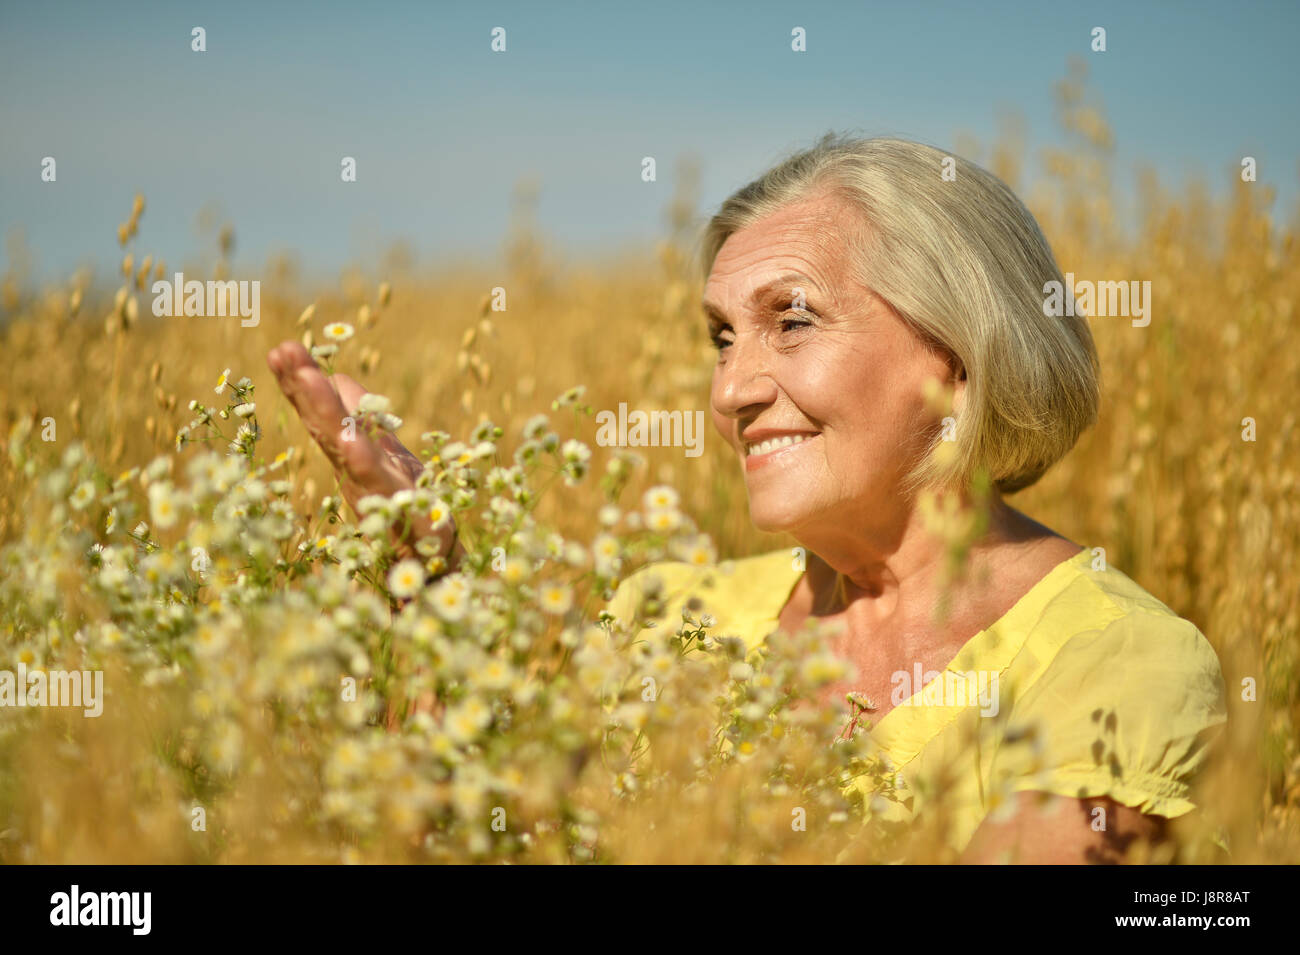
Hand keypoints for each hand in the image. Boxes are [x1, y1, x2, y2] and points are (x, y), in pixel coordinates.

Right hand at [266, 340, 452, 561]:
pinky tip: (348, 442)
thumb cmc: (413, 507)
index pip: (323, 413)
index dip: (303, 384)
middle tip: (281, 351)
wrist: (439, 561)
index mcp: (355, 454)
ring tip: (304, 376)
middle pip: (325, 423)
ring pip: (342, 445)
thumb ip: (364, 418)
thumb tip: (340, 378)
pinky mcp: (399, 508)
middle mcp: (357, 470)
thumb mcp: (390, 452)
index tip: (281, 349)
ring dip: (323, 411)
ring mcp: (374, 488)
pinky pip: (376, 484)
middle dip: (304, 389)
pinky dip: (360, 462)